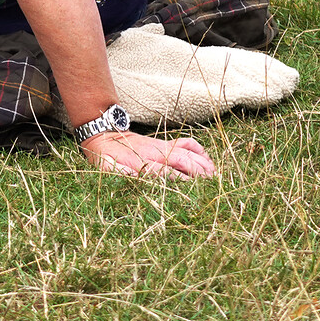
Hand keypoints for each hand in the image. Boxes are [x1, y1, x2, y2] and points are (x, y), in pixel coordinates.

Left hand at [81, 129, 217, 178]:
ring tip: (215, 176)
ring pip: (187, 152)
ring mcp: (162, 147)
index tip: (192, 187)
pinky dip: (198, 150)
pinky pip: (186, 143)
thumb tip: (127, 173)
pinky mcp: (165, 143)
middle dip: (197, 172)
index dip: (178, 178)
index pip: (165, 171)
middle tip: (212, 185)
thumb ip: (115, 170)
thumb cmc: (105, 156)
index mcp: (142, 162)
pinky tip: (207, 160)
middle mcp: (156, 153)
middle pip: (181, 161)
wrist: (106, 134)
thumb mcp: (104, 165)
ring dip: (201, 162)